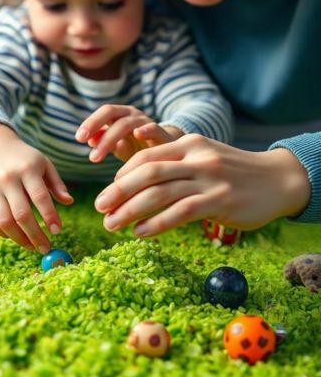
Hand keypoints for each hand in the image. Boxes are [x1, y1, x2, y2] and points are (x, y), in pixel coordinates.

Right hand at [0, 124, 72, 251]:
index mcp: (27, 169)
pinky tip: (16, 237)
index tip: (57, 230)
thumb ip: (57, 183)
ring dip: (19, 239)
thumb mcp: (44, 164)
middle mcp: (8, 180)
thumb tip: (69, 202)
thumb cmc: (26, 158)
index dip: (49, 215)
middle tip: (46, 248)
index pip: (39, 196)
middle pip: (21, 213)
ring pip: (4, 221)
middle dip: (35, 234)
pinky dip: (3, 234)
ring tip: (33, 246)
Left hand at [75, 104, 181, 162]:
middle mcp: (134, 116)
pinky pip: (155, 128)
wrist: (172, 156)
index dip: (90, 122)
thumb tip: (90, 140)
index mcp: (122, 116)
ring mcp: (149, 123)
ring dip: (108, 139)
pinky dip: (147, 129)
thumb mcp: (120, 147)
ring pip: (127, 123)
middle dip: (95, 125)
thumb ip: (105, 142)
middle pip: (111, 112)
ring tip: (95, 157)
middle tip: (82, 142)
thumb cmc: (141, 151)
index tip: (78, 138)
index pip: (104, 113)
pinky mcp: (164, 135)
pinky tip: (137, 135)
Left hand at [92, 134, 310, 235]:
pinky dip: (156, 223)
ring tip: (111, 224)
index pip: (146, 155)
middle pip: (147, 172)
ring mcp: (209, 179)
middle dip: (118, 191)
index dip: (122, 173)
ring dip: (129, 210)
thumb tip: (139, 186)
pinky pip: (180, 212)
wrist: (277, 179)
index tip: (110, 190)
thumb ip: (176, 165)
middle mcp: (196, 158)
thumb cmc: (234, 172)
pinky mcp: (220, 201)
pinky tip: (140, 232)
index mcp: (189, 144)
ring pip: (159, 193)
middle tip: (99, 208)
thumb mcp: (205, 158)